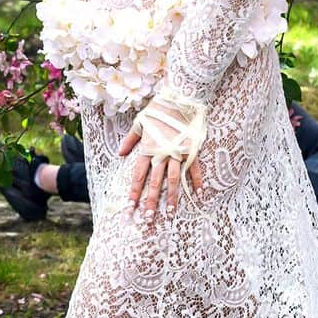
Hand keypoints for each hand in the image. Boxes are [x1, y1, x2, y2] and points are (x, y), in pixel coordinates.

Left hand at [119, 91, 205, 219]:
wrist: (179, 99)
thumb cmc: (157, 110)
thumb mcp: (139, 124)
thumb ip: (130, 140)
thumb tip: (120, 154)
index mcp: (148, 149)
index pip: (139, 175)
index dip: (134, 192)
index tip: (130, 207)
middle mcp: (162, 154)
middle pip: (155, 182)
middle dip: (151, 201)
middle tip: (149, 219)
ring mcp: (178, 153)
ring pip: (174, 180)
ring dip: (173, 197)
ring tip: (171, 213)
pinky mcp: (192, 150)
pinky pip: (195, 169)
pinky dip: (197, 181)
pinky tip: (198, 195)